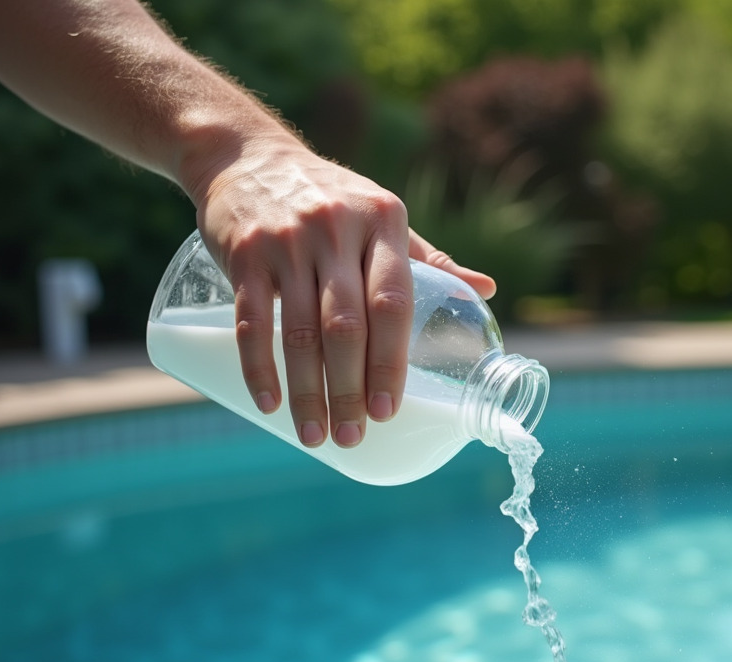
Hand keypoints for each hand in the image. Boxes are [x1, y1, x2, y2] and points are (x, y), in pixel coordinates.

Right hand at [191, 135, 495, 448]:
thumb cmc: (330, 197)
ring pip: (299, 331)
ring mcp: (287, 242)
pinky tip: (269, 404)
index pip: (393, 302)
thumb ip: (428, 257)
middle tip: (354, 436)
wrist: (245, 155)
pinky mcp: (244, 253)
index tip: (389, 409)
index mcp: (383, 223)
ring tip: (315, 436)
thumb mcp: (382, 216)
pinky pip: (251, 321)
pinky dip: (259, 368)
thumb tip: (487, 290)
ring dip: (307, 392)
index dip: (392, 360)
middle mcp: (337, 231)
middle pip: (346, 327)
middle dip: (350, 389)